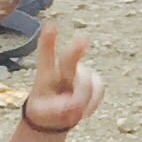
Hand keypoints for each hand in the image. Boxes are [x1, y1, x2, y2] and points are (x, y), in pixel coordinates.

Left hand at [17, 20, 99, 136]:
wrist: (56, 116)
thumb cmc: (46, 111)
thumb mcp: (43, 113)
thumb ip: (57, 109)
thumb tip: (74, 106)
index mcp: (46, 76)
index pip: (45, 57)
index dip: (47, 42)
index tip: (49, 25)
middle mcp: (63, 70)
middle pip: (69, 60)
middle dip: (75, 50)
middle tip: (82, 39)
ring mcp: (80, 74)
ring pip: (87, 82)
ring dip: (84, 98)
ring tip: (74, 111)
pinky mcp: (94, 80)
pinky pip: (99, 89)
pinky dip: (93, 101)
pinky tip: (85, 108)